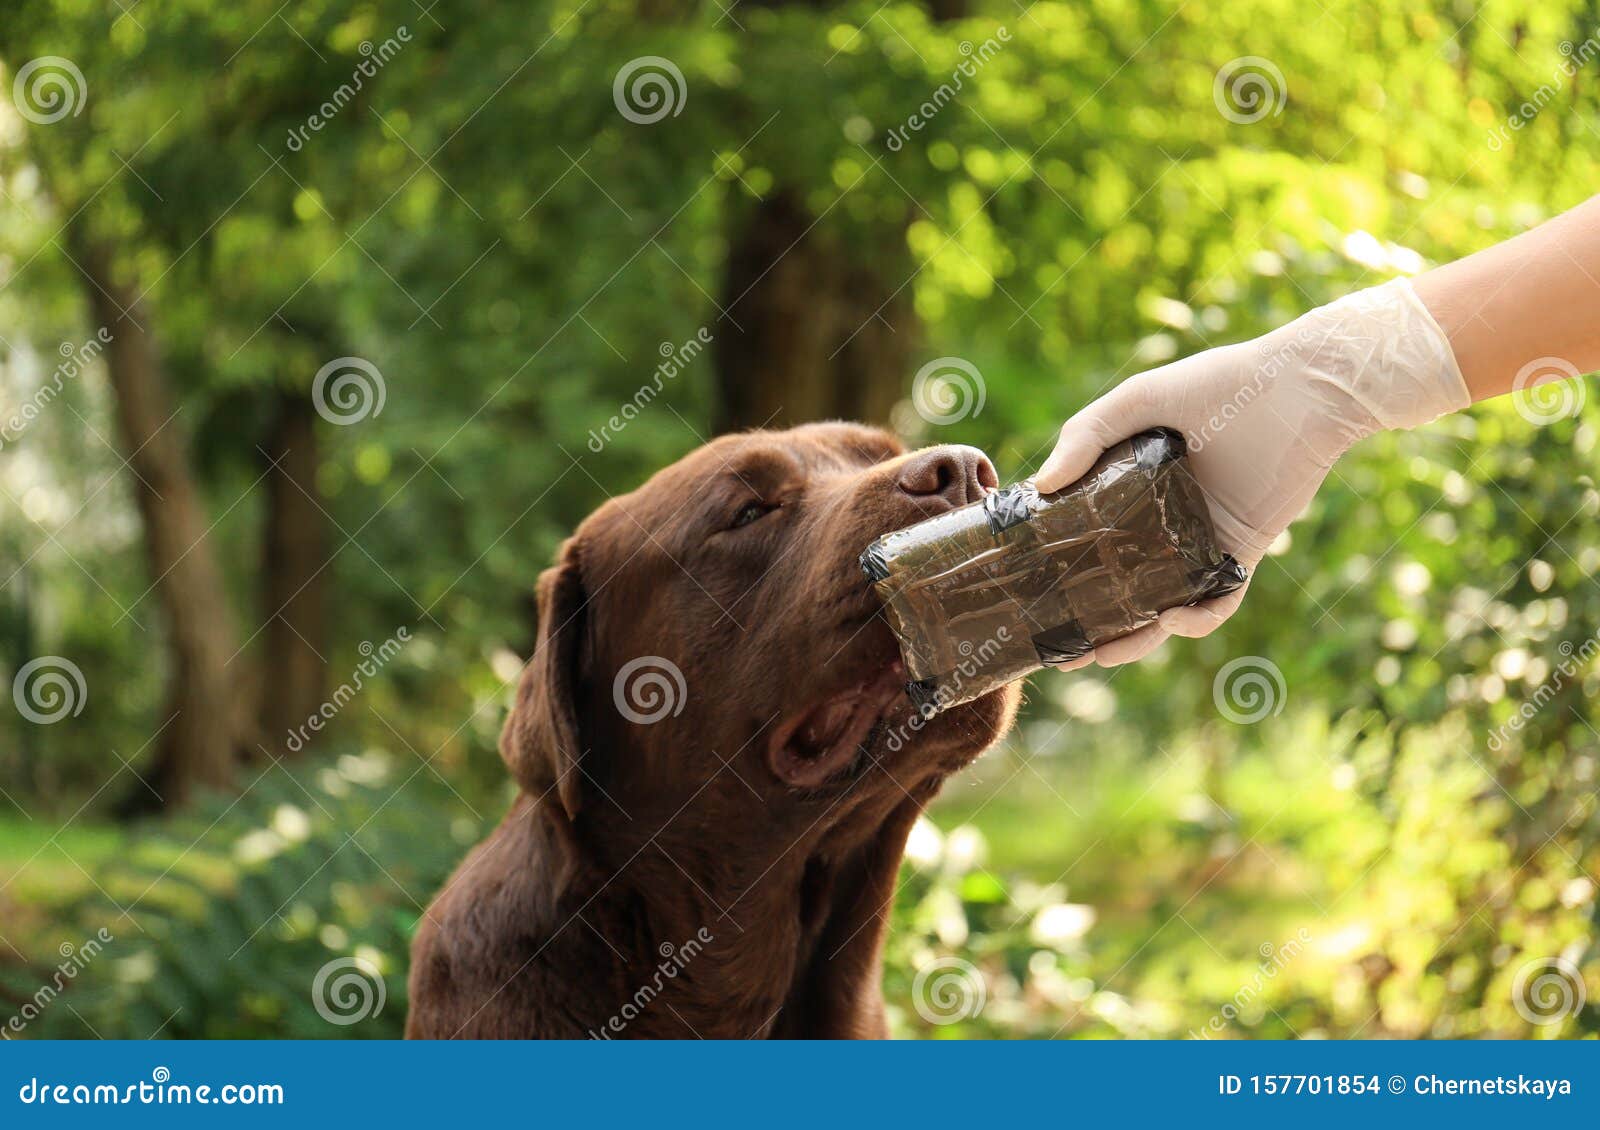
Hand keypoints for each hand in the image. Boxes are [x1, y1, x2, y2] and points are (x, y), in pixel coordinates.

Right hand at [1034, 278, 1468, 668]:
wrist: (1301, 388)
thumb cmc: (1218, 384)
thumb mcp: (1138, 401)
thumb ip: (1086, 435)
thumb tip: (1042, 486)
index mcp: (1131, 486)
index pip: (1086, 534)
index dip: (1057, 565)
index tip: (1026, 589)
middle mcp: (1162, 519)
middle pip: (1118, 582)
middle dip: (1090, 622)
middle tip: (1059, 647)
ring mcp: (1201, 539)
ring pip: (1162, 603)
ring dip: (1134, 637)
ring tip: (1102, 653)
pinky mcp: (1242, 550)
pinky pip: (1218, 600)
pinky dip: (1197, 618)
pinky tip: (1173, 618)